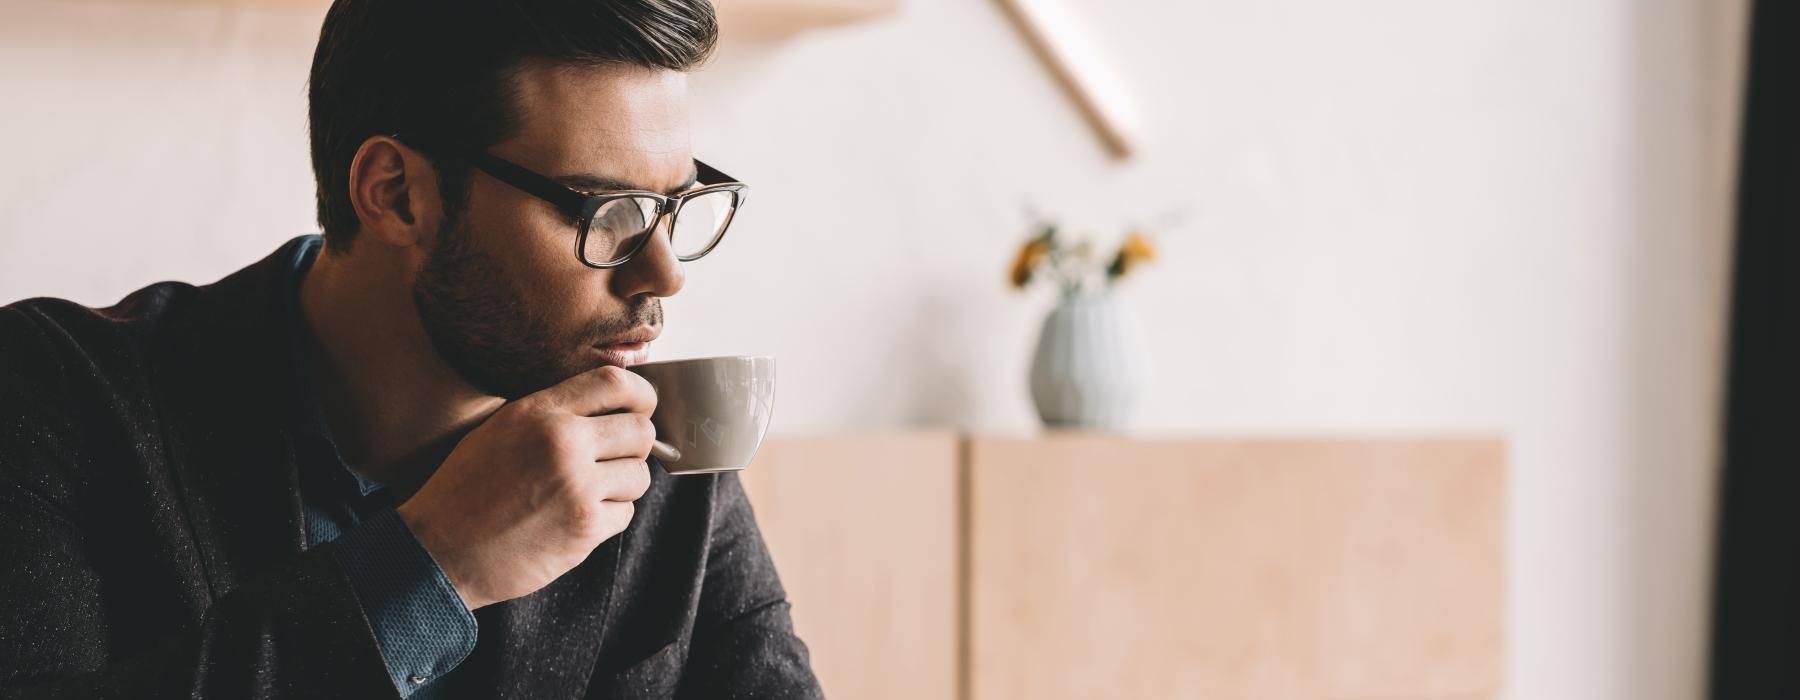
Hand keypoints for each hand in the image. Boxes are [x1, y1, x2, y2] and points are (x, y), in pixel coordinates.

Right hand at [396, 365, 655, 609]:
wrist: (439, 552)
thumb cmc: (465, 491)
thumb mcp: (500, 429)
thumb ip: (553, 413)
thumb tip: (612, 407)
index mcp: (539, 413)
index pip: (616, 383)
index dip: (641, 395)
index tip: (642, 408)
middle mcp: (562, 443)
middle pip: (641, 430)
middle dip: (635, 445)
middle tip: (614, 458)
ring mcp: (577, 487)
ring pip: (640, 475)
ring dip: (623, 485)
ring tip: (588, 492)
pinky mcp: (585, 528)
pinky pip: (626, 513)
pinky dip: (610, 516)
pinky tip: (577, 518)